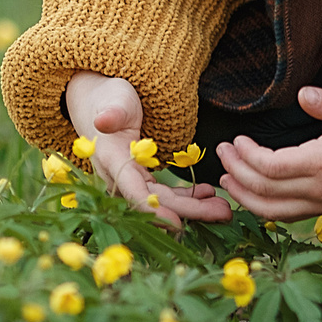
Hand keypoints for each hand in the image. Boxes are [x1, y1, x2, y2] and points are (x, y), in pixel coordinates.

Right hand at [62, 71, 233, 227]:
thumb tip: (103, 120)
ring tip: (223, 208)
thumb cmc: (108, 97)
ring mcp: (130, 179)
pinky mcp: (140, 176)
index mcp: (111, 160)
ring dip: (193, 207)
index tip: (176, 223)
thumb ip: (111, 112)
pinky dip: (186, 196)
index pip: (133, 192)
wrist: (98, 100)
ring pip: (163, 200)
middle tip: (223, 212)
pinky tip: (208, 194)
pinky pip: (164, 193)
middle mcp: (119, 176)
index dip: (154, 211)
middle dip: (189, 211)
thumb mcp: (113, 101)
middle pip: (156, 202)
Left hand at [214, 86, 321, 221]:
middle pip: (264, 191)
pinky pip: (287, 216)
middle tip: (222, 153)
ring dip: (244, 197)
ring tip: (226, 179)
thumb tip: (303, 93)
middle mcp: (320, 190)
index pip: (270, 168)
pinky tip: (252, 195)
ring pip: (272, 211)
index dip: (246, 156)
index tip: (236, 139)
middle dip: (236, 173)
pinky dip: (263, 208)